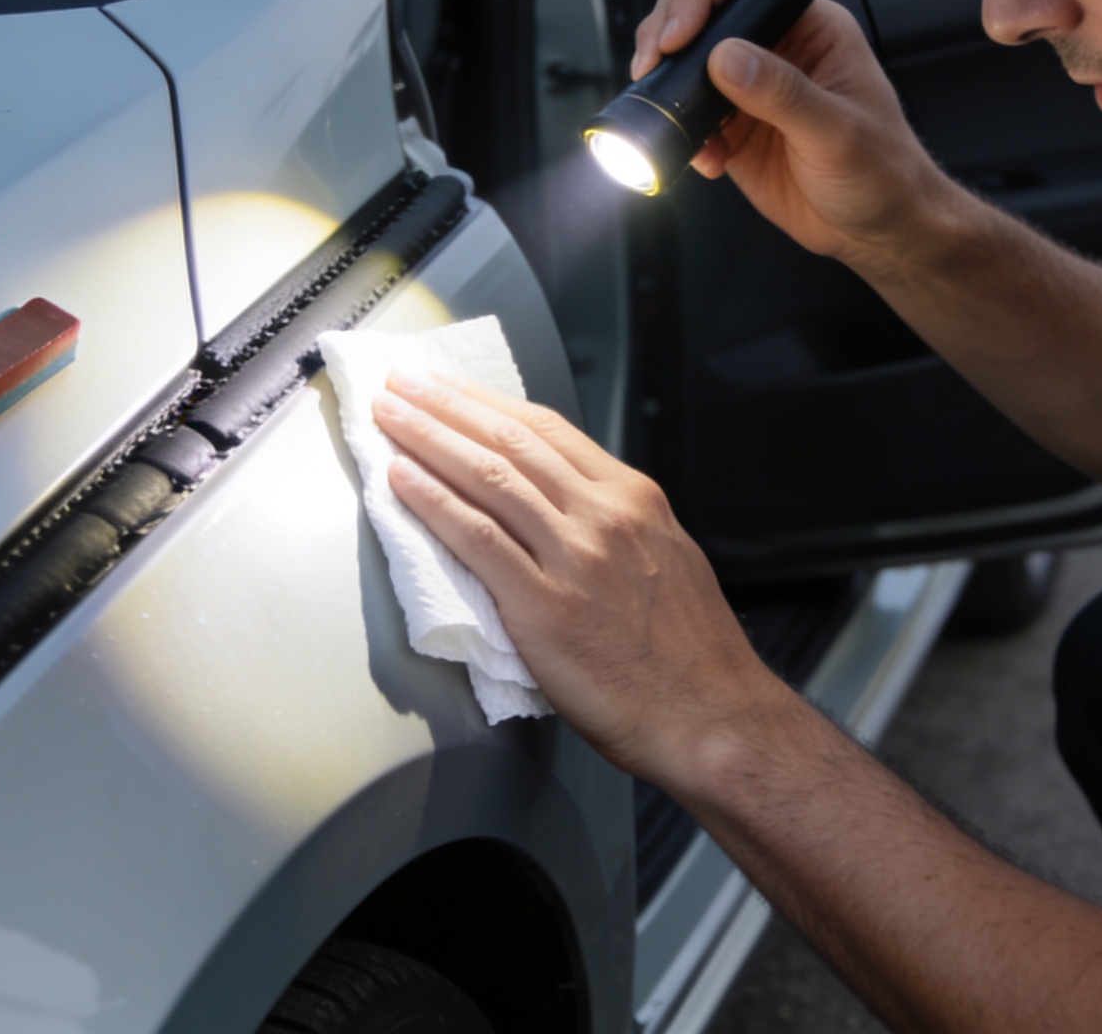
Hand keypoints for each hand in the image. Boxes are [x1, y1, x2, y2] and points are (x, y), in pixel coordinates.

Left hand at [372, 371, 792, 776]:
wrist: (712, 718)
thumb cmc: (692, 655)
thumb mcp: (670, 559)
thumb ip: (620, 525)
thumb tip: (566, 506)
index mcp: (635, 499)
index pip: (548, 429)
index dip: (488, 401)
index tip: (449, 385)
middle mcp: (605, 515)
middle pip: (511, 441)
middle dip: (447, 405)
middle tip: (402, 382)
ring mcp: (575, 558)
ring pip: (489, 477)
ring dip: (428, 440)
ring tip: (389, 417)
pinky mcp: (545, 607)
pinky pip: (478, 539)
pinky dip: (433, 502)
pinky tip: (402, 481)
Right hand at [633, 0, 953, 267]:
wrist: (878, 229)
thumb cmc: (883, 171)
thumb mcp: (838, 131)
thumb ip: (783, 93)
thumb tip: (727, 57)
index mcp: (811, 26)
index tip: (680, 33)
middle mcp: (776, 47)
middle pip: (702, 11)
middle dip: (666, 33)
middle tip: (653, 66)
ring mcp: (749, 88)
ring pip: (686, 63)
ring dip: (664, 85)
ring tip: (668, 114)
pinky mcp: (732, 128)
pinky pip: (687, 118)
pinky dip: (680, 136)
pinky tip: (703, 159)